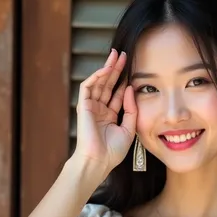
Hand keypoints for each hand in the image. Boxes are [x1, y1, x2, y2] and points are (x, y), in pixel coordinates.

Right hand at [74, 49, 136, 172]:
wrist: (99, 161)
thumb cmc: (113, 151)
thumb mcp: (129, 129)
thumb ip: (131, 109)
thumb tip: (130, 89)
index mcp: (109, 116)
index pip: (117, 94)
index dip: (124, 81)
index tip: (133, 69)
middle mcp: (99, 110)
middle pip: (108, 85)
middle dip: (116, 70)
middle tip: (124, 55)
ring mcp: (91, 107)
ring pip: (99, 82)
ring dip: (107, 68)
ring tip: (116, 55)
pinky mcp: (83, 106)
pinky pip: (88, 87)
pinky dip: (97, 76)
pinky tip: (106, 68)